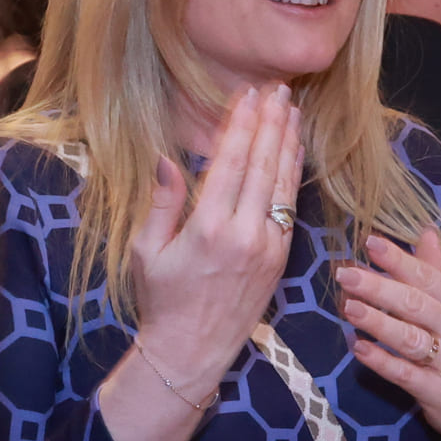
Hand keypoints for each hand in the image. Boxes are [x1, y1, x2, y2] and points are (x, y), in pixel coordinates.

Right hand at [130, 84, 302, 402]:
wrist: (192, 350)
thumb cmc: (162, 300)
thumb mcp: (146, 251)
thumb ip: (162, 203)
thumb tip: (167, 159)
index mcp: (208, 229)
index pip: (230, 162)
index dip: (241, 125)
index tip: (247, 95)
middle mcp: (244, 234)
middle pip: (263, 166)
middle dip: (271, 124)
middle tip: (278, 90)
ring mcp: (268, 247)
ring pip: (283, 184)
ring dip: (288, 143)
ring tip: (292, 110)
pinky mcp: (280, 259)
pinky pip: (290, 207)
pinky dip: (293, 175)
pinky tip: (294, 151)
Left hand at [338, 227, 440, 440]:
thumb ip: (436, 272)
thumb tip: (425, 230)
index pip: (428, 277)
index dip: (399, 260)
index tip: (369, 242)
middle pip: (416, 305)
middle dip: (379, 288)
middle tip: (345, 274)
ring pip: (410, 338)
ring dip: (378, 322)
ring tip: (348, 307)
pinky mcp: (437, 391)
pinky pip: (405, 374)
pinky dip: (381, 360)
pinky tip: (357, 348)